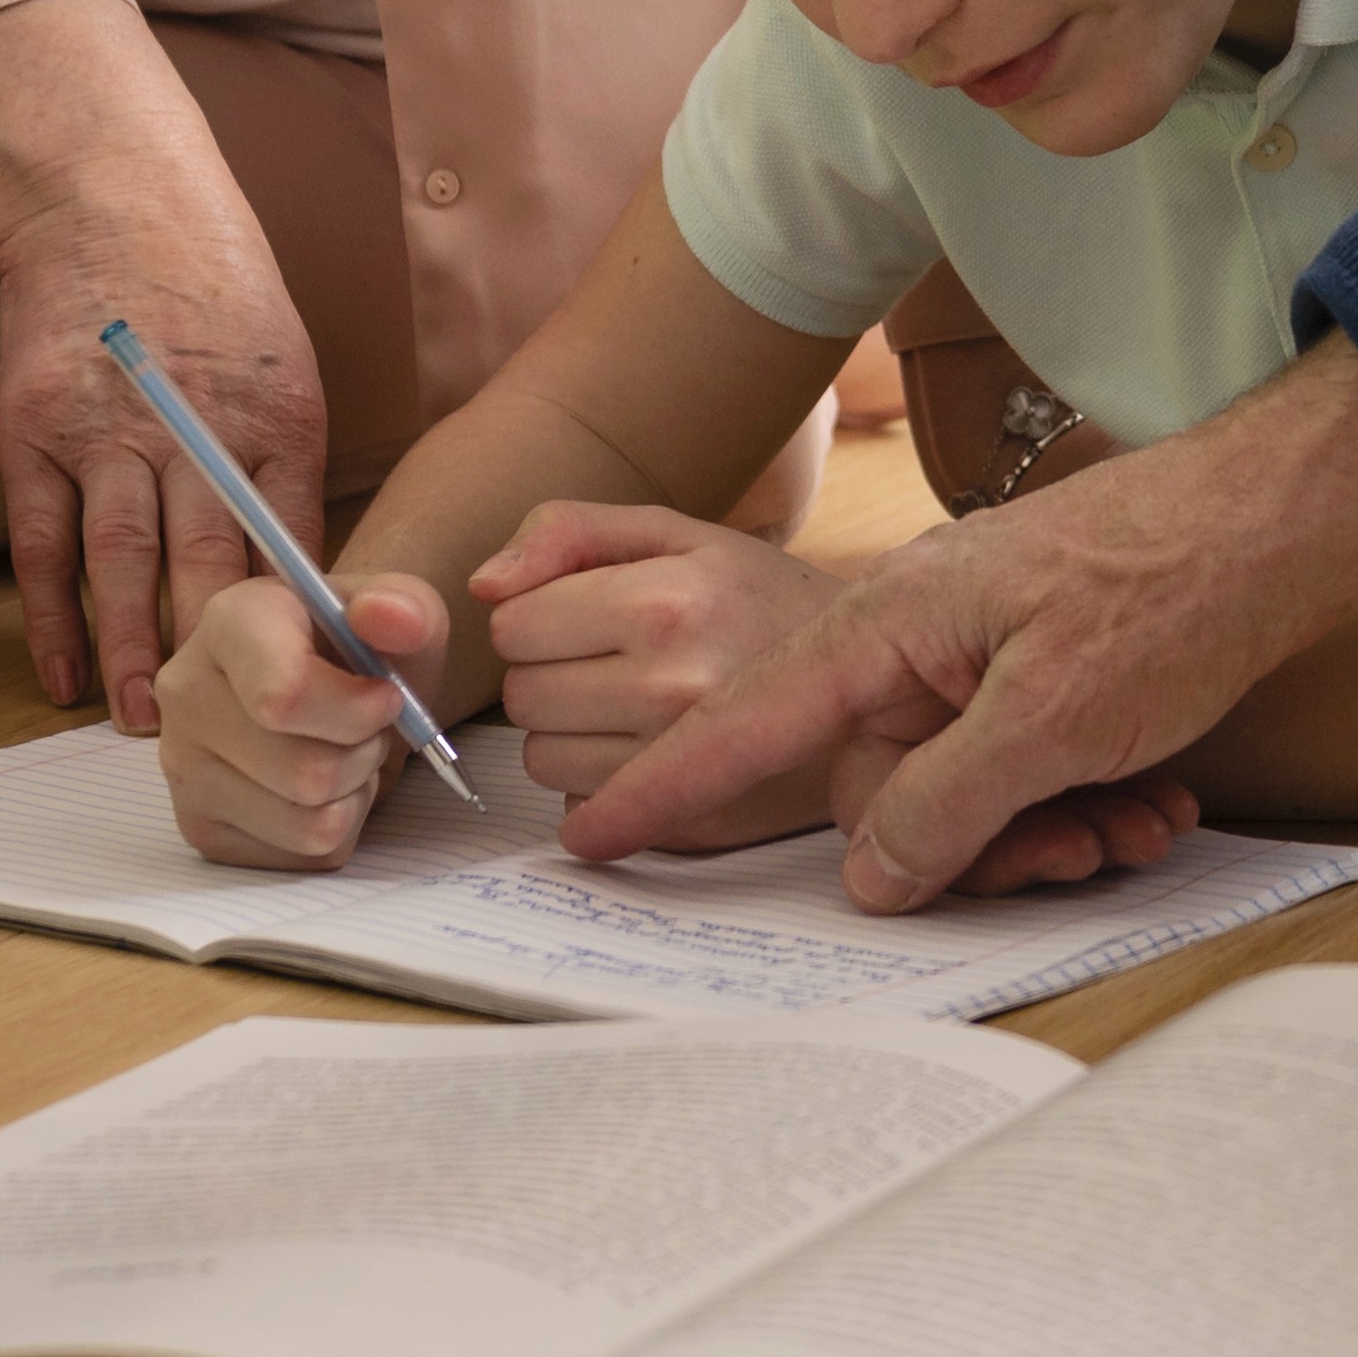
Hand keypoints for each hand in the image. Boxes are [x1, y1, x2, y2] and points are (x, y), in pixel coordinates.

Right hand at [0, 0, 328, 727]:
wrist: (111, 199)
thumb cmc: (215, 289)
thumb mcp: (287, 366)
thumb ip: (288, 466)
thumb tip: (305, 580)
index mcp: (275, 412)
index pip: (295, 538)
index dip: (305, 619)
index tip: (319, 686)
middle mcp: (192, 425)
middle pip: (211, 560)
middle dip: (223, 654)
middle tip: (234, 731)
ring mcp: (103, 428)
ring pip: (122, 562)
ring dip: (133, 651)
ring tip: (145, 723)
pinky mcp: (33, 431)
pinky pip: (41, 542)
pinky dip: (50, 615)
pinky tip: (61, 674)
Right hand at [156, 573, 455, 868]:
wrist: (331, 688)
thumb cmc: (359, 648)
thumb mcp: (398, 610)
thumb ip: (403, 607)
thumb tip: (389, 616)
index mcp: (228, 623)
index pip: (281, 697)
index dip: (356, 710)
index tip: (387, 696)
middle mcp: (187, 694)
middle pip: (307, 772)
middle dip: (365, 753)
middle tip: (369, 726)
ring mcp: (184, 767)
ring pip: (309, 824)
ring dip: (354, 793)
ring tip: (344, 751)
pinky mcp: (201, 827)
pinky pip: (303, 856)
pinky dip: (338, 827)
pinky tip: (321, 788)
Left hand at [476, 503, 837, 821]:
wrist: (873, 687)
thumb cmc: (761, 600)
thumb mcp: (677, 534)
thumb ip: (570, 531)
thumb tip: (484, 587)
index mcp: (665, 603)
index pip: (512, 625)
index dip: (542, 616)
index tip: (594, 614)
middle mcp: (674, 688)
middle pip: (520, 698)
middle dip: (553, 675)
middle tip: (622, 660)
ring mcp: (686, 767)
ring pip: (541, 761)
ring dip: (571, 734)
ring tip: (641, 705)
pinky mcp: (693, 825)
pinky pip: (582, 812)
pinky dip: (601, 786)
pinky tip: (656, 753)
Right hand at [488, 502, 1196, 876]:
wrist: (1281, 514)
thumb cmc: (1169, 591)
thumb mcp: (1051, 720)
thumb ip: (943, 802)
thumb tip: (869, 877)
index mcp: (888, 628)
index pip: (748, 721)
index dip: (669, 787)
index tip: (591, 836)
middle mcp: (914, 637)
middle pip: (877, 783)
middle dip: (966, 846)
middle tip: (1070, 855)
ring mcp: (972, 651)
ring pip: (957, 786)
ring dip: (1041, 829)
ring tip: (1133, 827)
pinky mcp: (1029, 666)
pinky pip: (1015, 763)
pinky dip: (1075, 798)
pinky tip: (1152, 805)